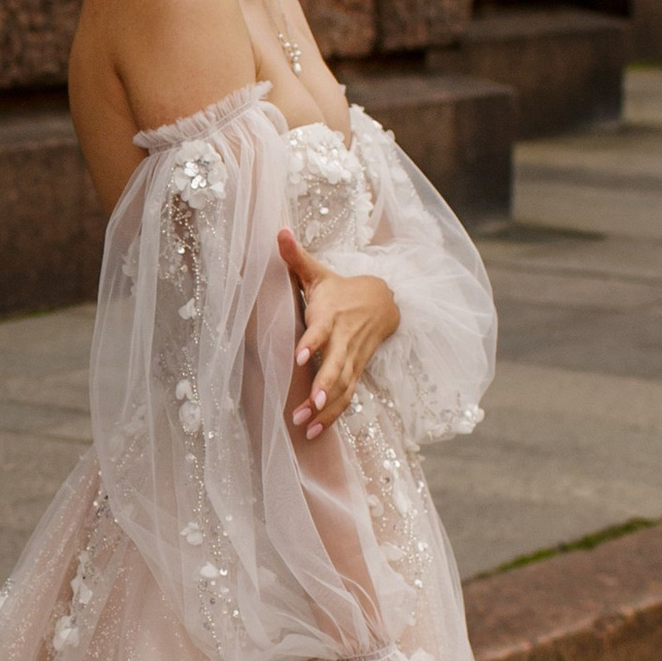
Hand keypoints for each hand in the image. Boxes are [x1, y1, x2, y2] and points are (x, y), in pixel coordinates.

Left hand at [280, 231, 398, 438]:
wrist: (384, 302)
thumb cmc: (341, 289)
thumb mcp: (318, 272)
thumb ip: (295, 256)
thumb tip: (277, 230)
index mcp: (331, 315)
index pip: (322, 330)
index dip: (312, 342)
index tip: (299, 354)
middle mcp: (344, 340)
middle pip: (336, 365)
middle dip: (323, 385)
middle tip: (308, 404)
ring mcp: (352, 359)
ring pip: (341, 387)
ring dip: (325, 408)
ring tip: (304, 425)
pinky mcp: (356, 372)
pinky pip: (346, 397)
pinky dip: (332, 415)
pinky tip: (314, 431)